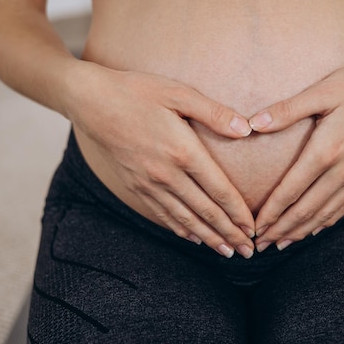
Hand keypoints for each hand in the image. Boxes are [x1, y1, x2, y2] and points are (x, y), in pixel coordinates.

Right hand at [67, 64, 255, 257]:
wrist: (91, 101)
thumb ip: (214, 113)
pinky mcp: (136, 185)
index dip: (238, 213)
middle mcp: (167, 174)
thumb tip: (246, 129)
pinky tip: (193, 237)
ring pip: (185, 218)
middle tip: (248, 251)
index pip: (219, 191)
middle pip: (206, 211)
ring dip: (208, 237)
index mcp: (183, 151)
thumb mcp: (179, 93)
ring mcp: (149, 183)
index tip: (253, 229)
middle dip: (229, 233)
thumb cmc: (137, 92)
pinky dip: (181, 228)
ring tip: (226, 252)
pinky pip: (162, 213)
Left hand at [249, 50, 343, 250]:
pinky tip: (314, 229)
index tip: (254, 228)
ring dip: (301, 231)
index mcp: (326, 150)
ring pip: (325, 214)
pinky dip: (326, 222)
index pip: (290, 191)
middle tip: (260, 245)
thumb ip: (286, 110)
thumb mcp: (322, 91)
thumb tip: (252, 123)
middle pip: (305, 210)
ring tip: (281, 243)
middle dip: (280, 230)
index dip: (270, 213)